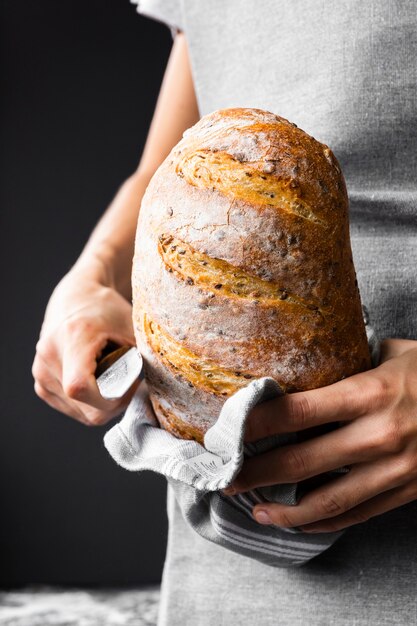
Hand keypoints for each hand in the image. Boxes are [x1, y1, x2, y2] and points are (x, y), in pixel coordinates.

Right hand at [32, 261, 137, 425]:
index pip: (80, 387)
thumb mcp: (132, 328)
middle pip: (86, 408)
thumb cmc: (108, 311)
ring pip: (81, 413)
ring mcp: (41, 373)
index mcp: (73, 338)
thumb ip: (141, 360)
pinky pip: (72, 409)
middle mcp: (49, 357)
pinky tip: (98, 382)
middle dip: (115, 403)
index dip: (113, 397)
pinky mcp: (41, 385)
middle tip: (129, 382)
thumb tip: (154, 393)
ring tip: (112, 377)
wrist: (75, 300)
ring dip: (103, 405)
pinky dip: (90, 403)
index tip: (132, 382)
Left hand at [224, 339, 416, 531]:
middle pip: (301, 460)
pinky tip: (298, 520)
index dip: (255, 423)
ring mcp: (394, 469)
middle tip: (224, 477)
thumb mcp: (392, 355)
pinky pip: (357, 514)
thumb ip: (348, 364)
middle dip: (255, 472)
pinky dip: (323, 521)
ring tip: (253, 509)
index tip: (226, 429)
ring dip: (284, 510)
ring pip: (326, 501)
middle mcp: (379, 435)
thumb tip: (305, 367)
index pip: (296, 411)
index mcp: (370, 393)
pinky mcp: (407, 492)